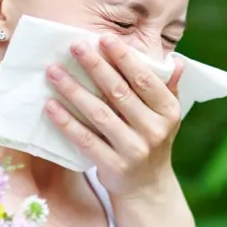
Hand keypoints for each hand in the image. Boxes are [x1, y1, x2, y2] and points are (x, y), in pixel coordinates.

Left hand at [45, 34, 183, 200]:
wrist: (147, 188)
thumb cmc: (152, 140)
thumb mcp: (167, 116)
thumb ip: (168, 87)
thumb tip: (175, 60)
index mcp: (168, 111)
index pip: (144, 79)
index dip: (124, 58)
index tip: (104, 38)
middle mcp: (154, 129)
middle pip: (119, 92)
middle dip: (95, 66)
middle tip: (75, 46)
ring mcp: (134, 149)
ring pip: (99, 114)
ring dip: (74, 90)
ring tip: (53, 72)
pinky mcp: (113, 165)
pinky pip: (85, 139)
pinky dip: (66, 122)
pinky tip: (50, 106)